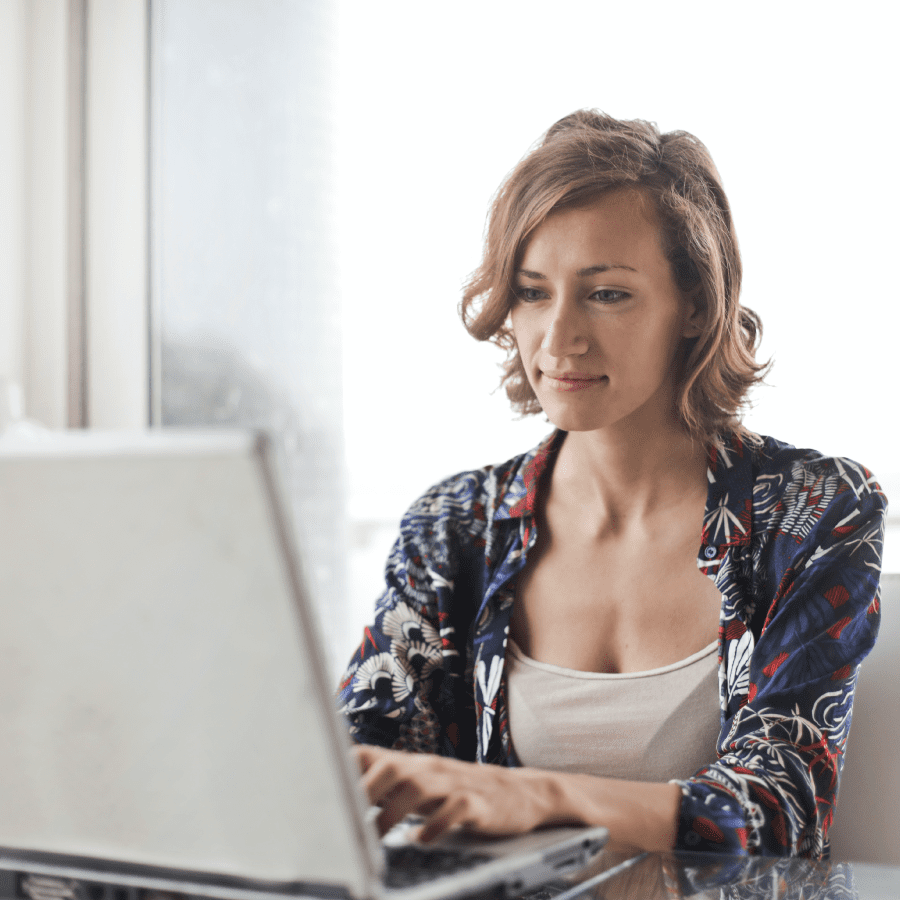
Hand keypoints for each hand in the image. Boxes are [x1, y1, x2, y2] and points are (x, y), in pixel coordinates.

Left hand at [354, 745, 570, 842]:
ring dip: (393, 812)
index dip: (343, 767)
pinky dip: (435, 826)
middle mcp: (429, 768)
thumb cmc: (458, 791)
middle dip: (365, 790)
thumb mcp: (421, 786)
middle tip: (346, 818)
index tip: (318, 787)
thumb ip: (386, 789)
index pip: (371, 755)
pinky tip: (421, 840)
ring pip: (419, 786)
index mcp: (411, 765)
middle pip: (391, 766)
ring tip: (377, 836)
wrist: (518, 791)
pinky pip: (455, 809)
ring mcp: (455, 783)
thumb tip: (340, 798)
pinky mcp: (478, 803)